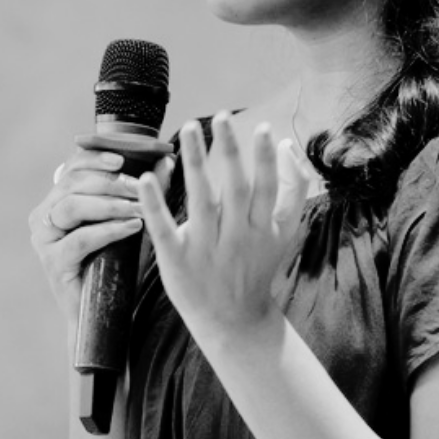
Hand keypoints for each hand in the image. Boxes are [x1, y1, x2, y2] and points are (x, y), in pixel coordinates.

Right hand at [29, 149, 172, 325]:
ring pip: (73, 206)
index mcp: (57, 201)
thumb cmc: (118, 264)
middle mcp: (44, 216)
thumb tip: (166, 160)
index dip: (95, 158)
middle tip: (140, 186)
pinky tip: (133, 226)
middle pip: (72, 183)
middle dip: (110, 181)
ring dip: (111, 203)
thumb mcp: (133, 221)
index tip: (122, 159)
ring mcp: (44, 240)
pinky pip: (81, 238)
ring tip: (139, 207)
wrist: (106, 314)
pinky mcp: (52, 262)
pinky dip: (109, 229)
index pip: (72, 168)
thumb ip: (146, 191)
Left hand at [138, 113, 310, 340]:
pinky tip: (146, 178)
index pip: (266, 188)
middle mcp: (236, 236)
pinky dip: (155, 204)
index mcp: (262, 228)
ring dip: (194, 162)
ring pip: (201, 200)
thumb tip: (288, 145)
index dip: (265, 159)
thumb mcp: (285, 231)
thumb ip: (292, 189)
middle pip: (234, 188)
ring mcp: (206, 249)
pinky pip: (165, 229)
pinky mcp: (177, 261)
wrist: (234, 321)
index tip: (263, 128)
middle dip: (228, 151)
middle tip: (222, 117)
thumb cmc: (257, 266)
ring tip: (188, 128)